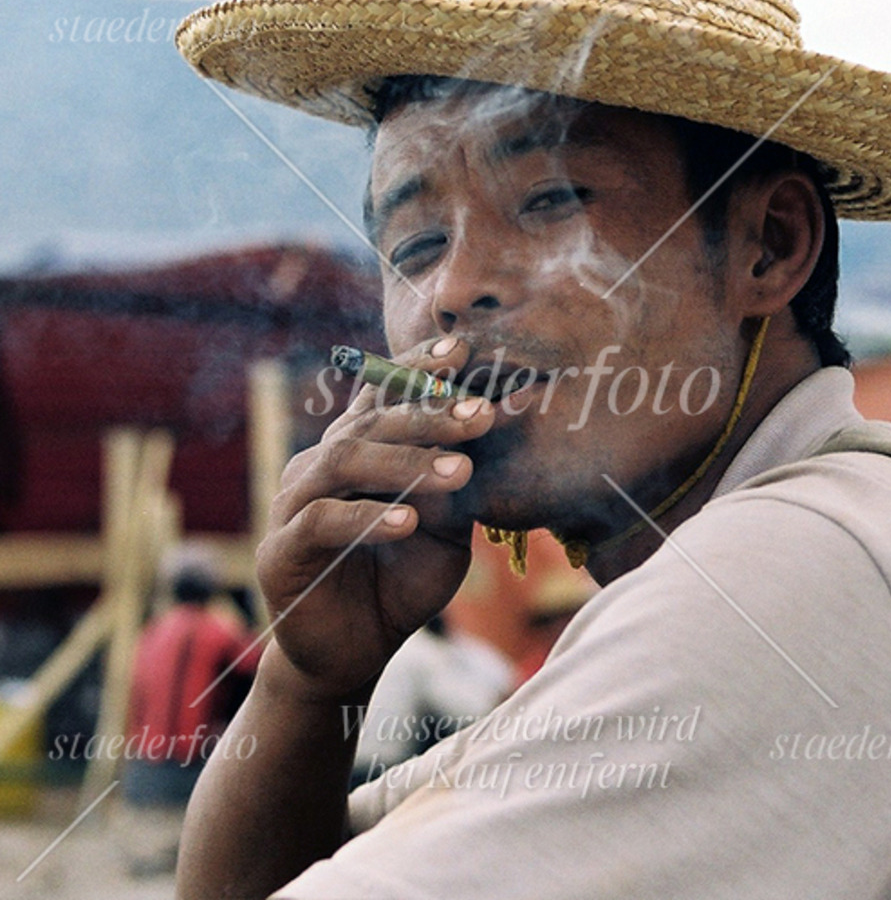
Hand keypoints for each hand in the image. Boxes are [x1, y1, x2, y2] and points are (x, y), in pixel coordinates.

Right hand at [256, 337, 493, 699]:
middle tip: (482, 415)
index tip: (461, 350)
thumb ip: (459, 480)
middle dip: (430, 414)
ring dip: (405, 463)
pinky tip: (408, 523)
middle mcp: (320, 464)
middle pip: (372, 422)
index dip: (417, 367)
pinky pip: (322, 521)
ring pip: (344, 461)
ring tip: (459, 472)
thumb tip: (500, 420)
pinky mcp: (281, 550)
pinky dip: (367, 519)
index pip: (384, 396)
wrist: (355, 651)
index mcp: (357, 450)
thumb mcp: (445, 526)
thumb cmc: (401, 580)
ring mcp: (293, 503)